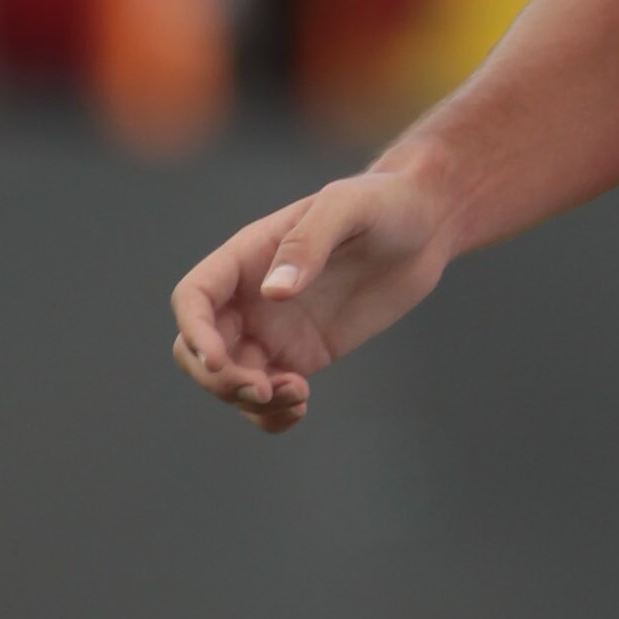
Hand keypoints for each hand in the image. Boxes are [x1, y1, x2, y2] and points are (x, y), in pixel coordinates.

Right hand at [170, 166, 452, 434]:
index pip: (194, 299)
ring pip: (233, 380)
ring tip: (300, 395)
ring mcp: (273, 331)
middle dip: (220, 379)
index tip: (219, 361)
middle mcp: (249, 298)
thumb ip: (308, 243)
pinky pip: (270, 396)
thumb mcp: (348, 208)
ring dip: (250, 401)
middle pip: (199, 350)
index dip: (194, 332)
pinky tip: (301, 408)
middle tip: (265, 391)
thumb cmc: (382, 203)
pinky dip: (273, 414)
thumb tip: (273, 293)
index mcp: (246, 258)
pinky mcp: (302, 356)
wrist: (424, 228)